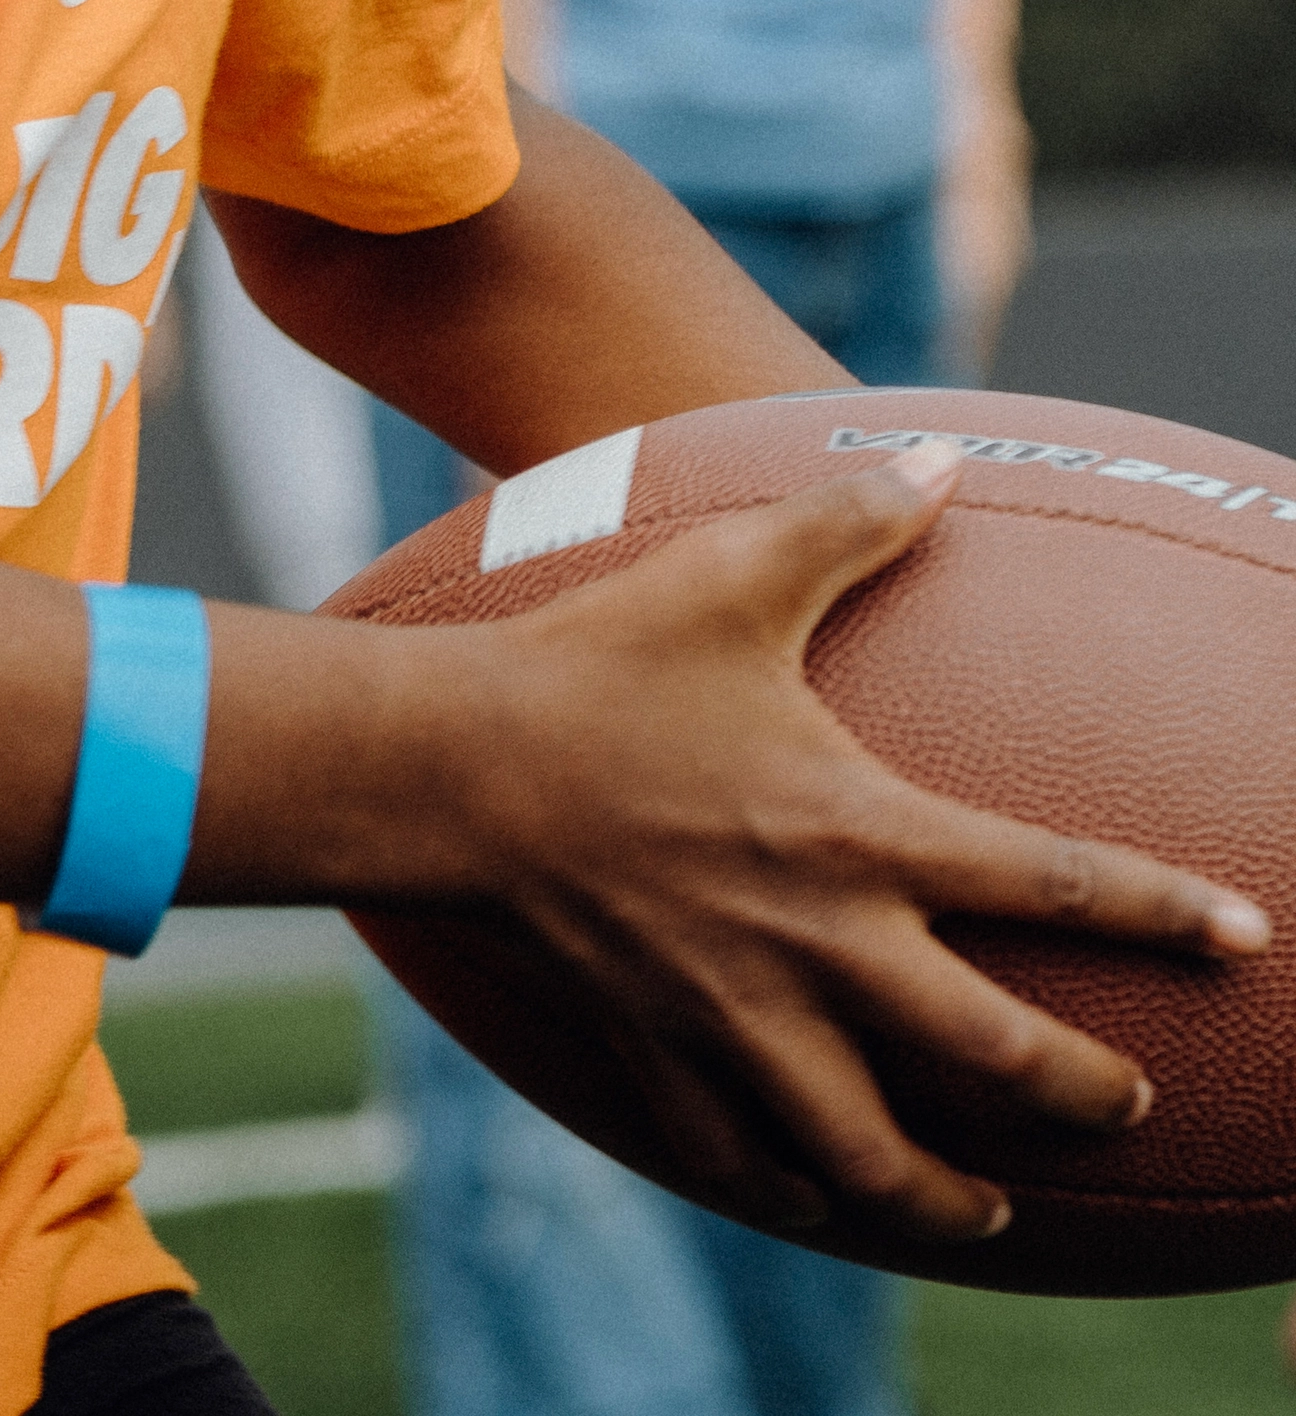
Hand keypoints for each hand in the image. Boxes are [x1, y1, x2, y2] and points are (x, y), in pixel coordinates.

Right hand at [409, 445, 1262, 1249]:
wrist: (451, 767)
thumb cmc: (595, 663)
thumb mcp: (726, 574)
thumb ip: (845, 522)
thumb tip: (942, 455)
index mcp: (859, 832)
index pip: (1055, 881)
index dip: (1165, 911)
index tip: (1246, 938)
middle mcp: (823, 945)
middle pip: (1000, 1059)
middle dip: (1088, 1095)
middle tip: (1133, 1105)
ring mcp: (742, 1017)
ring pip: (879, 1158)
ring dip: (951, 1199)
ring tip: (992, 1211)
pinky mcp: (663, 1051)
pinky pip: (747, 1160)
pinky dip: (792, 1191)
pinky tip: (816, 1196)